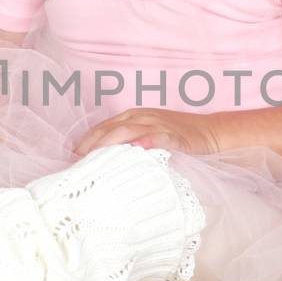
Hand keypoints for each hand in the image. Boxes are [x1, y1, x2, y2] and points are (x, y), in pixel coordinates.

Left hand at [72, 108, 220, 158]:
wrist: (210, 132)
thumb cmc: (177, 138)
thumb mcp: (148, 137)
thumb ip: (128, 145)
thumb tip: (104, 163)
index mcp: (132, 117)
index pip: (102, 128)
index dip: (85, 141)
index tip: (70, 157)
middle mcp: (141, 117)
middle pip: (109, 129)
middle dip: (91, 144)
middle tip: (76, 162)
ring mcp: (157, 124)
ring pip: (127, 131)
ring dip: (109, 143)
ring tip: (94, 157)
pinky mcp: (174, 135)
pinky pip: (158, 137)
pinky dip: (146, 141)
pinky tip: (136, 149)